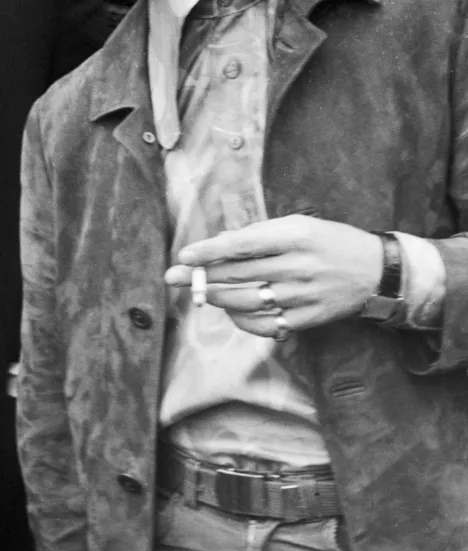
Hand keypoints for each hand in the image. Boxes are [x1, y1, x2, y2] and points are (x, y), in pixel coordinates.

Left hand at [164, 214, 382, 337]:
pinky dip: (243, 320)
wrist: (377, 271)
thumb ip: (259, 235)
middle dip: (201, 277)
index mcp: (294, 236)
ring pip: (246, 301)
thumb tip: (218, 245)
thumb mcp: (298, 225)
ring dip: (217, 298)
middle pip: (238, 275)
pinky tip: (232, 312)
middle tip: (173, 278)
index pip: (241, 245)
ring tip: (201, 293)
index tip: (184, 257)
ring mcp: (303, 295)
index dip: (209, 252)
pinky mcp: (309, 319)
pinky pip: (266, 325)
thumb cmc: (329, 241)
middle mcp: (297, 266)